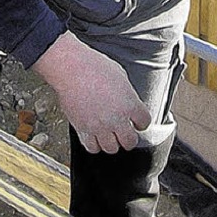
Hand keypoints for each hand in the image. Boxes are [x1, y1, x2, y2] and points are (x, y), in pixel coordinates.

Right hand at [32, 31, 150, 153]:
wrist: (72, 69)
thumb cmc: (95, 67)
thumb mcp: (121, 77)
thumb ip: (127, 95)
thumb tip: (128, 102)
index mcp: (130, 103)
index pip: (144, 122)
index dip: (142, 122)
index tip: (138, 122)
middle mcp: (116, 118)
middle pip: (130, 142)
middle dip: (130, 138)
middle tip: (126, 133)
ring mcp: (99, 126)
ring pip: (111, 148)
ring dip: (112, 143)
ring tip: (110, 135)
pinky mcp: (83, 130)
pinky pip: (92, 148)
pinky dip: (95, 145)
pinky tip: (96, 137)